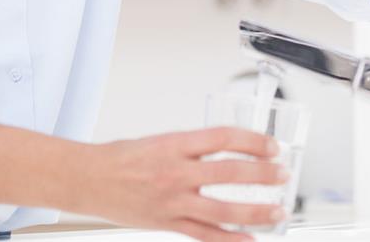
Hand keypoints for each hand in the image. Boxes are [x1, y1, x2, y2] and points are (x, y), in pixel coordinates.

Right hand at [67, 127, 288, 241]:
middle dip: (263, 175)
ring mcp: (171, 201)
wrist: (87, 179)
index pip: (223, 138)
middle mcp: (175, 172)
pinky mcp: (166, 223)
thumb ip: (193, 148)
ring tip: (278, 211)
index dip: (253, 141)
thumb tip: (229, 150)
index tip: (272, 146)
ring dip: (256, 211)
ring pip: (223, 210)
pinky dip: (230, 239)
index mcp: (175, 144)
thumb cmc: (121, 158)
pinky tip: (250, 239)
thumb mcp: (160, 140)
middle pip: (229, 173)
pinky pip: (204, 235)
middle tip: (283, 175)